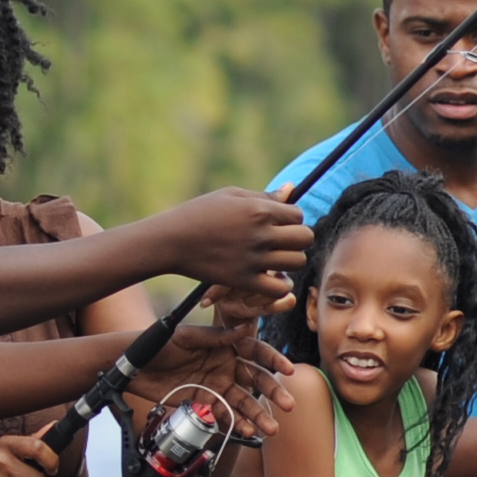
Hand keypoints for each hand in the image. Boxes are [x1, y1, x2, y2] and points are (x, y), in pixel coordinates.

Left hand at [131, 313, 295, 436]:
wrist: (134, 368)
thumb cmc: (159, 345)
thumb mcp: (187, 336)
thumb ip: (216, 336)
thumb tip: (245, 329)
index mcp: (226, 346)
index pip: (256, 352)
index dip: (273, 361)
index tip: (288, 370)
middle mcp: (226, 367)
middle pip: (256, 381)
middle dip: (273, 394)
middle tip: (288, 405)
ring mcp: (217, 387)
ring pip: (244, 403)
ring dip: (259, 415)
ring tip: (272, 428)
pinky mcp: (205, 404)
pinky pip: (225, 415)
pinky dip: (237, 424)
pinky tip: (248, 431)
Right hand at [161, 190, 308, 303]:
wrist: (171, 240)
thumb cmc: (200, 213)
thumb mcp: (232, 196)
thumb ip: (264, 196)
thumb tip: (292, 188)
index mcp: (259, 210)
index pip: (298, 215)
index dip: (291, 219)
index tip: (278, 223)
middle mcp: (260, 234)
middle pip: (305, 238)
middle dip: (298, 238)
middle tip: (282, 241)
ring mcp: (254, 259)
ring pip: (297, 261)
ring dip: (290, 260)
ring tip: (275, 258)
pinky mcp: (244, 281)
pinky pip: (279, 288)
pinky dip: (279, 285)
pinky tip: (269, 277)